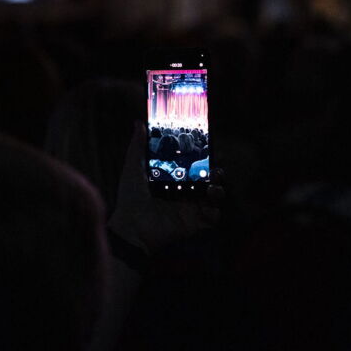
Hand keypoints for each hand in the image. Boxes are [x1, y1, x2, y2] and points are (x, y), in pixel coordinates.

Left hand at [108, 122, 222, 253]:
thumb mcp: (133, 167)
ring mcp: (191, 208)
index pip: (193, 165)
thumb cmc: (130, 198)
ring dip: (219, 189)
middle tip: (215, 167)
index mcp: (173, 178)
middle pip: (209, 179)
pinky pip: (213, 217)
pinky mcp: (195, 223)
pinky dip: (216, 211)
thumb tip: (138, 122)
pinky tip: (209, 204)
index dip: (203, 157)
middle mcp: (184, 192)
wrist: (132, 227)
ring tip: (213, 184)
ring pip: (215, 196)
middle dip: (217, 172)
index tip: (209, 147)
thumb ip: (137, 146)